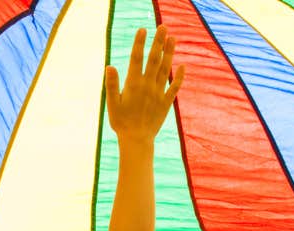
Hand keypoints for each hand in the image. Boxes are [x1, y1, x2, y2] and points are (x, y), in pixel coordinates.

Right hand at [105, 27, 182, 144]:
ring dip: (170, 53)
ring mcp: (158, 93)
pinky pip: (174, 87)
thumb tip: (110, 66)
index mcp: (133, 84)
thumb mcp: (112, 104)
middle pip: (154, 59)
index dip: (140, 43)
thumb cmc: (121, 122)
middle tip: (163, 27)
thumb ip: (111, 85)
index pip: (136, 59)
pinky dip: (180, 77)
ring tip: (173, 38)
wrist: (137, 140)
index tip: (143, 30)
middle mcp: (147, 86)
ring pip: (165, 69)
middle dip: (159, 42)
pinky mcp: (166, 102)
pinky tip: (183, 65)